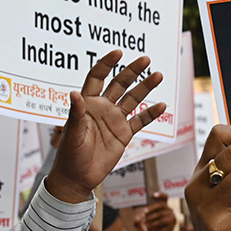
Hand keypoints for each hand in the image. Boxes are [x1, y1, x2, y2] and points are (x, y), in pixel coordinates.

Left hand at [46, 50, 165, 203]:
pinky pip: (140, 121)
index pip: (97, 77)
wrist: (77, 177)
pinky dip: (151, 114)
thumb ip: (75, 113)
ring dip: (146, 87)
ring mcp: (114, 120)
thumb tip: (73, 93)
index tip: (118, 53)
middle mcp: (102, 108)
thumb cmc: (69, 155)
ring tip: (158, 75)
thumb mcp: (71, 134)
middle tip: (145, 60)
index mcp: (87, 104)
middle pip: (119, 84)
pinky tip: (161, 105)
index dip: (106, 64)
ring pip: (133, 99)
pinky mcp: (124, 134)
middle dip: (132, 71)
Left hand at [144, 192, 177, 230]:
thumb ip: (147, 214)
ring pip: (160, 213)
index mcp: (164, 207)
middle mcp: (169, 209)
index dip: (160, 195)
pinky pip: (162, 220)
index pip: (165, 197)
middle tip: (144, 213)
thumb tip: (142, 212)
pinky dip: (154, 223)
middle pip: (161, 205)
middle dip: (151, 208)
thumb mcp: (148, 219)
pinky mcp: (173, 221)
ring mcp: (172, 214)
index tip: (153, 195)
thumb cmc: (153, 227)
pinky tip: (148, 226)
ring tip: (144, 222)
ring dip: (150, 218)